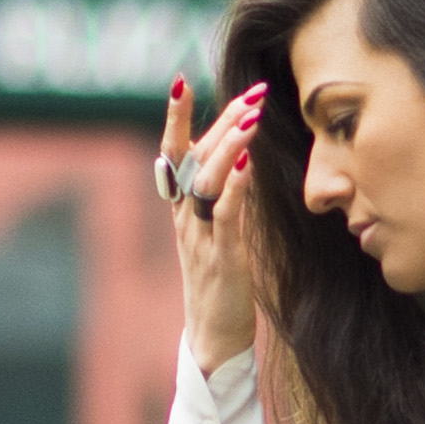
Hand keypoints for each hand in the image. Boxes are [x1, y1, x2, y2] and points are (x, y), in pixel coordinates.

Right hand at [160, 78, 269, 372]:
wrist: (212, 342)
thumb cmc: (219, 286)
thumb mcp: (214, 235)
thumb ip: (218, 199)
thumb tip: (234, 161)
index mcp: (182, 212)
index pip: (174, 156)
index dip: (175, 120)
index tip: (181, 81)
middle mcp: (186, 220)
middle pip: (192, 160)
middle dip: (220, 123)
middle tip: (251, 93)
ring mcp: (201, 239)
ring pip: (206, 183)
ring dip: (228, 147)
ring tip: (251, 118)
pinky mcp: (222, 261)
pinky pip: (225, 218)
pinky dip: (235, 189)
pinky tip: (249, 164)